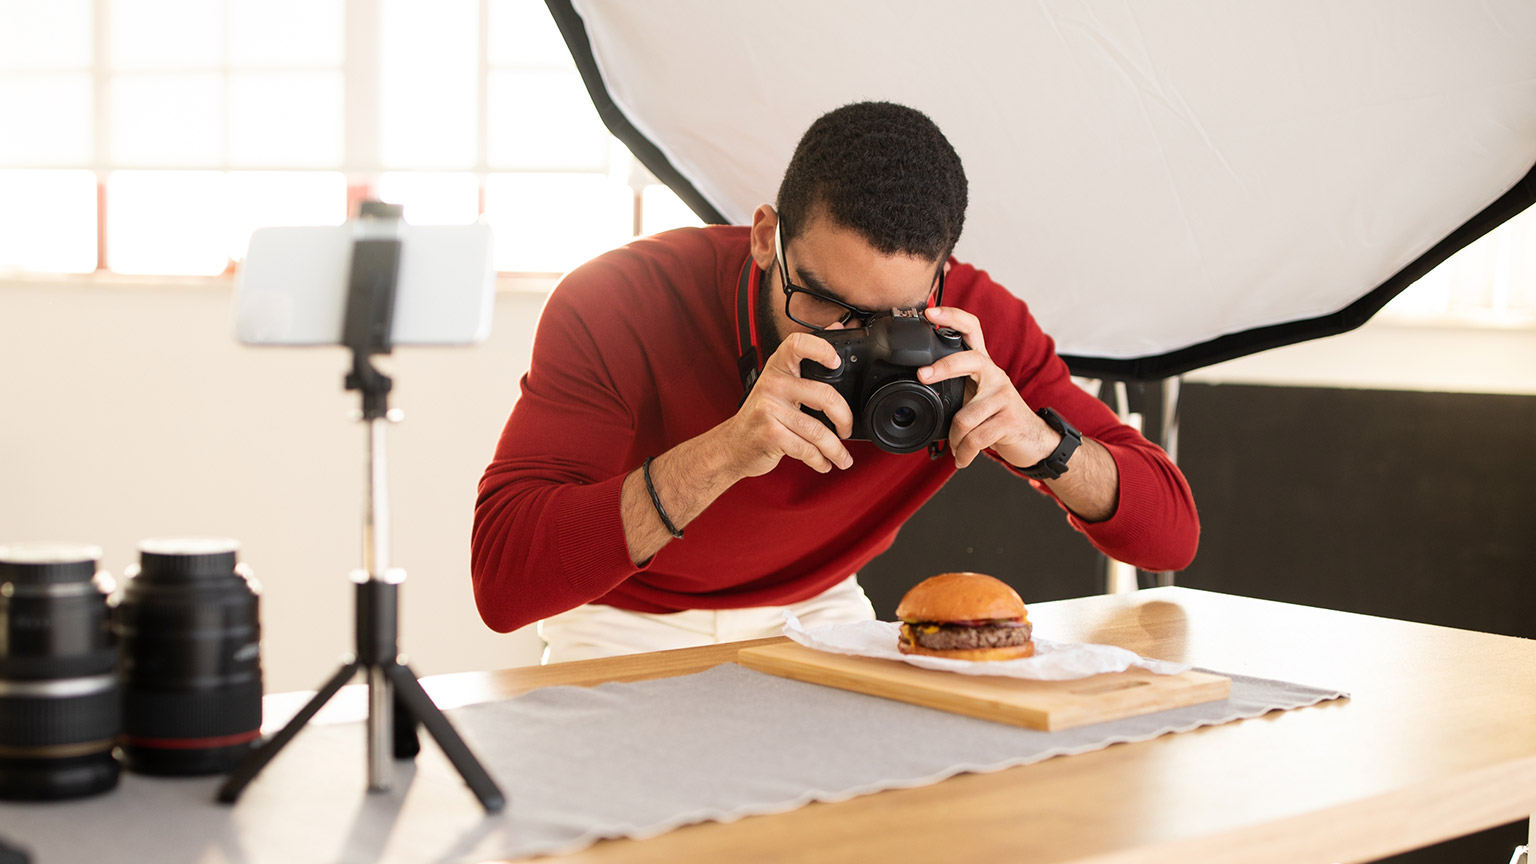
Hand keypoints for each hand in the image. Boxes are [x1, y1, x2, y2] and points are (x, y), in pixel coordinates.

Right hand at [715, 331, 855, 477]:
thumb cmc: (760, 416)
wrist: (731, 446)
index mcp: (777, 367)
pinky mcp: (770, 434)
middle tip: (846, 428)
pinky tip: (823, 463)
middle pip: (824, 395)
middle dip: (844, 418)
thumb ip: (806, 362)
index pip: (798, 344)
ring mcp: (769, 409)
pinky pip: (806, 449)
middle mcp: (772, 384)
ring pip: (818, 430)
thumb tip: (837, 328)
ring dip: (835, 449)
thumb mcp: (779, 384)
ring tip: (842, 457)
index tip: (837, 362)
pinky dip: (819, 460)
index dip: (821, 348)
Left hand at [917, 306, 1058, 469]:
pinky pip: (976, 437)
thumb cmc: (997, 417)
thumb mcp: (976, 396)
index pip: (971, 329)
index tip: (929, 314)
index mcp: (983, 366)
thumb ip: (955, 387)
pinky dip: (964, 452)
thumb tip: (919, 384)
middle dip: (943, 367)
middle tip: (923, 376)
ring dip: (954, 438)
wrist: (1033, 440)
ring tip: (956, 446)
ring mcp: (1004, 396)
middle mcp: (995, 375)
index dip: (951, 317)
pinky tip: (963, 457)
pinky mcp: (1010, 419)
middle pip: (969, 360)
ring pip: (965, 416)